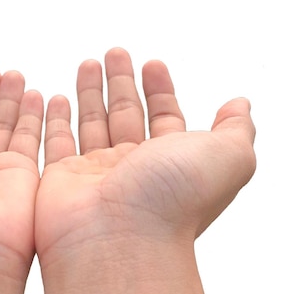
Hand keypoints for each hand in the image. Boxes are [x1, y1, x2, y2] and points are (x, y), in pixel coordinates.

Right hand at [36, 47, 255, 264]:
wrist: (121, 240)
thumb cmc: (174, 199)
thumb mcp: (228, 157)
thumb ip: (237, 129)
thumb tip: (239, 105)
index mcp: (170, 161)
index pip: (164, 118)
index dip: (161, 90)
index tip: (153, 63)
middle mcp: (133, 167)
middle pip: (126, 114)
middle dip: (121, 81)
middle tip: (115, 52)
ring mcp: (95, 173)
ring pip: (92, 123)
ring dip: (90, 92)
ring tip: (87, 62)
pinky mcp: (61, 178)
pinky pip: (56, 141)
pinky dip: (55, 119)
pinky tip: (54, 97)